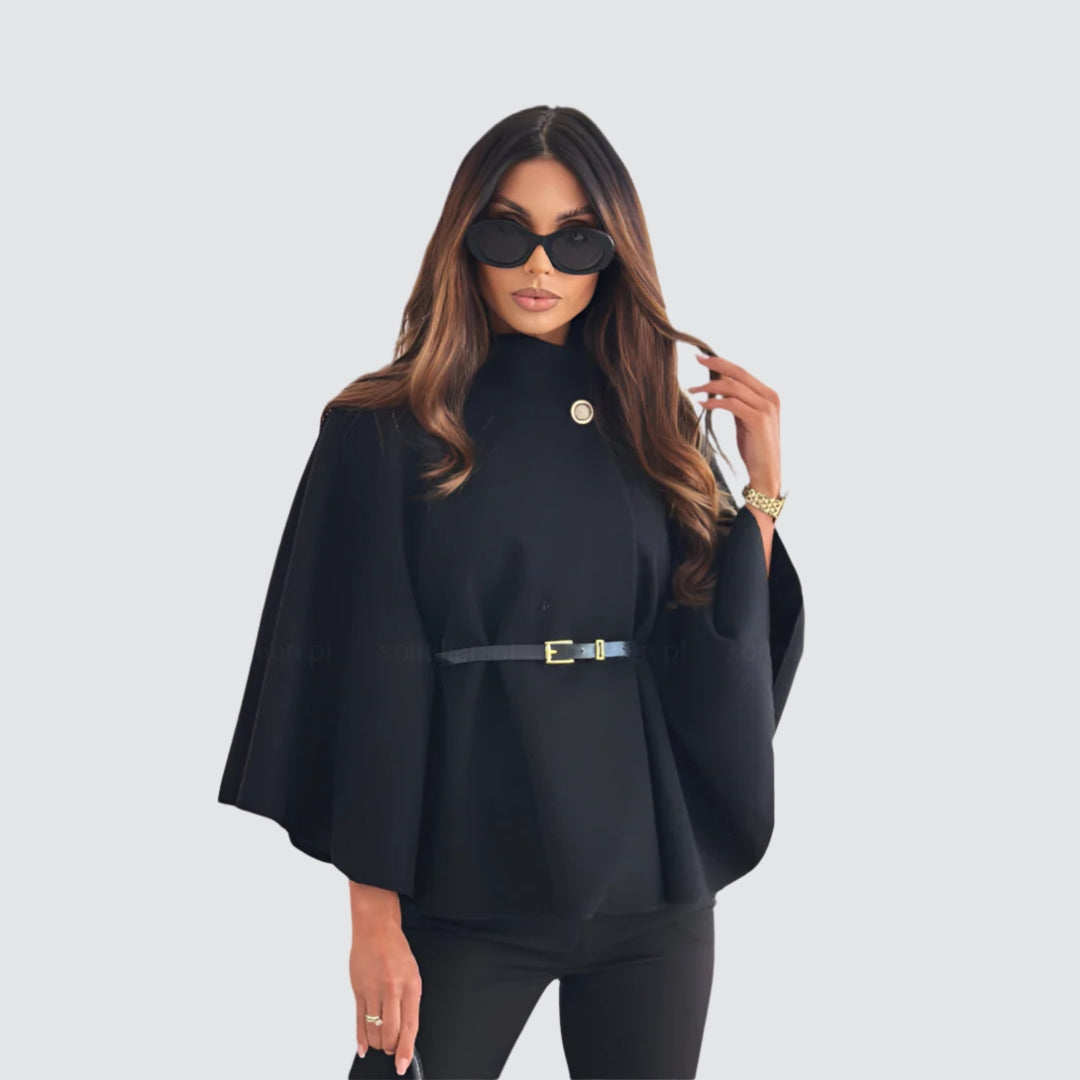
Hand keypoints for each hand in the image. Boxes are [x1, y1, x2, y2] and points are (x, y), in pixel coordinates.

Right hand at [350, 917, 421, 1075]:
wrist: (376, 929)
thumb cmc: (395, 950)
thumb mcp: (412, 974)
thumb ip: (408, 1001)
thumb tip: (405, 1030)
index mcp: (411, 986)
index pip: (409, 1026)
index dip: (405, 1049)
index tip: (402, 1064)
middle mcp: (393, 989)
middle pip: (390, 1032)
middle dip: (391, 1047)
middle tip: (391, 1049)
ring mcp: (374, 990)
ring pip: (374, 1030)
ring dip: (377, 1043)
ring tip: (380, 1043)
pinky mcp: (359, 990)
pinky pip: (359, 1020)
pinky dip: (361, 1037)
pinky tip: (364, 1047)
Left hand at [687, 352, 782, 495]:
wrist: (767, 473)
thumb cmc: (754, 449)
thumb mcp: (746, 420)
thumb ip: (738, 402)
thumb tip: (720, 387)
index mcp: (769, 395)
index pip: (742, 372)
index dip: (722, 363)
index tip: (703, 358)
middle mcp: (770, 398)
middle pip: (738, 372)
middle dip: (716, 364)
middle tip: (696, 359)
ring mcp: (765, 408)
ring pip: (733, 387)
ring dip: (710, 386)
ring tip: (692, 389)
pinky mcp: (757, 420)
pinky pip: (731, 404)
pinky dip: (714, 401)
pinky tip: (702, 403)